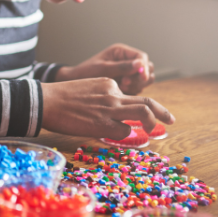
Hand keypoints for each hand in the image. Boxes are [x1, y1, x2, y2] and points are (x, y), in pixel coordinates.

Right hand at [40, 77, 174, 138]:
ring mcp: (111, 109)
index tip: (143, 114)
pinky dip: (123, 133)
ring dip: (153, 123)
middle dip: (162, 112)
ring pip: (143, 114)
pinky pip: (124, 130)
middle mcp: (113, 94)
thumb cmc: (61, 97)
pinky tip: (113, 133)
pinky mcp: (104, 124)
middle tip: (171, 120)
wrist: (46, 101)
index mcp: (108, 83)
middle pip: (147, 103)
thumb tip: (115, 113)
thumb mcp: (87, 89)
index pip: (130, 96)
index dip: (137, 107)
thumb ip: (103, 97)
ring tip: (155, 130)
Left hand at [55, 43, 153, 94]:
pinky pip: (138, 87)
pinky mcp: (127, 82)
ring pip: (144, 79)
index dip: (144, 67)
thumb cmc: (86, 72)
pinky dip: (132, 91)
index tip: (142, 77)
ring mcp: (128, 72)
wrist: (76, 82)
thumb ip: (122, 67)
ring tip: (121, 87)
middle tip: (124, 83)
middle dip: (139, 78)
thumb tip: (141, 64)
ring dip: (136, 85)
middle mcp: (127, 60)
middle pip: (148, 68)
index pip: (142, 57)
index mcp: (121, 52)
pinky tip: (120, 92)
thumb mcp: (103, 68)